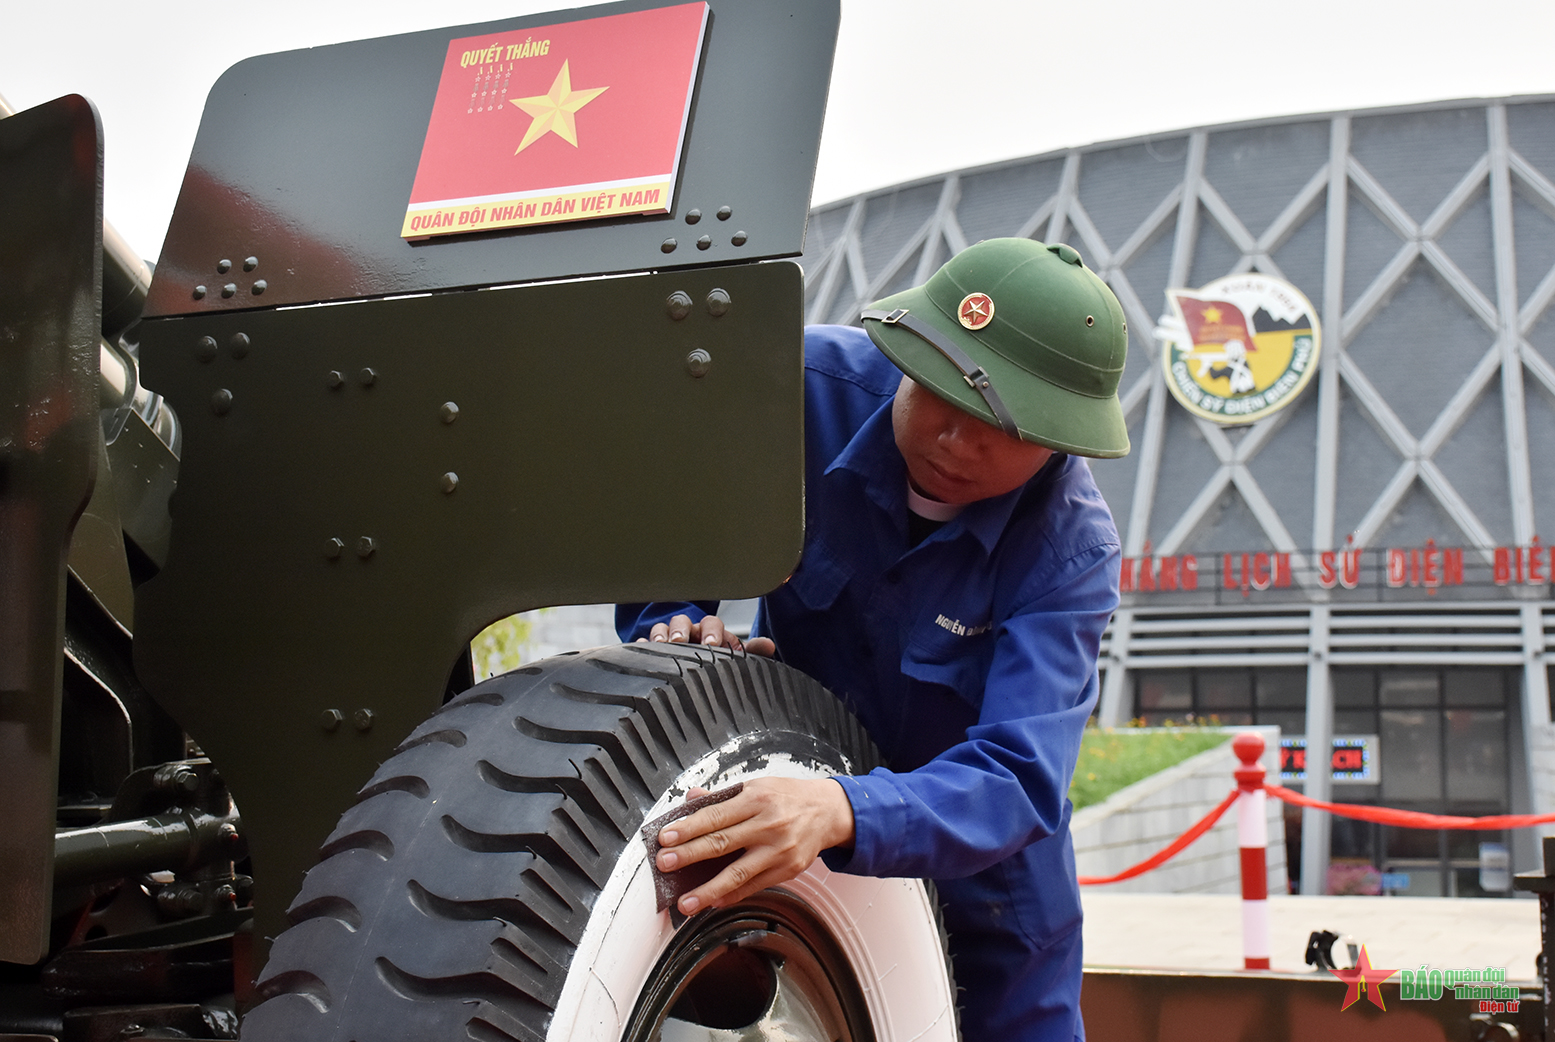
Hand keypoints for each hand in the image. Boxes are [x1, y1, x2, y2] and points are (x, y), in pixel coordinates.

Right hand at [638, 613, 774, 655]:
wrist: (692, 672)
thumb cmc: (715, 662)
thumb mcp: (733, 657)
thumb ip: (750, 653)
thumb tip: (769, 646)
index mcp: (709, 631)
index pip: (711, 623)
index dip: (711, 631)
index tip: (712, 644)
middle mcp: (688, 632)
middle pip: (682, 622)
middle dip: (681, 630)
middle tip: (681, 641)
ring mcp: (666, 640)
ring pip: (661, 629)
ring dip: (660, 635)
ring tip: (660, 645)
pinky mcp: (649, 651)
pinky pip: (642, 644)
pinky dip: (641, 645)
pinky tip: (641, 650)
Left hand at [656, 777, 854, 913]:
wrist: (828, 812)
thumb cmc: (788, 797)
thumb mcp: (756, 786)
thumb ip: (722, 796)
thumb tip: (691, 798)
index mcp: (757, 799)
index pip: (715, 816)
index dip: (688, 828)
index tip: (665, 838)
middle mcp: (768, 825)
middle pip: (722, 843)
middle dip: (689, 855)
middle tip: (664, 864)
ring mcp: (779, 851)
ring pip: (737, 874)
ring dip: (707, 890)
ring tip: (685, 902)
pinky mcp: (788, 870)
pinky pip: (754, 886)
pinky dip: (732, 895)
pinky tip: (713, 902)